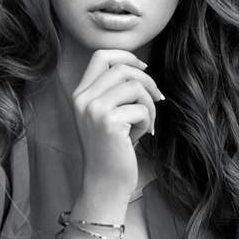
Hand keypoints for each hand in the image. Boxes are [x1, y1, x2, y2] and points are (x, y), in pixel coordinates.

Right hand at [71, 50, 163, 196]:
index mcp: (80, 94)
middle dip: (147, 82)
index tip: (144, 69)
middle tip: (157, 99)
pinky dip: (147, 121)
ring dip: (149, 104)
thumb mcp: (106, 115)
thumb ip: (114, 91)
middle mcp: (83, 98)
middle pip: (122, 68)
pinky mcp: (109, 122)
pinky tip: (141, 136)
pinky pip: (141, 108)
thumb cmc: (111, 149)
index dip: (127, 56)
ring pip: (135, 86)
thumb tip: (141, 68)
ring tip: (147, 123)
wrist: (104, 183)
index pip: (101, 55)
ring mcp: (94, 109)